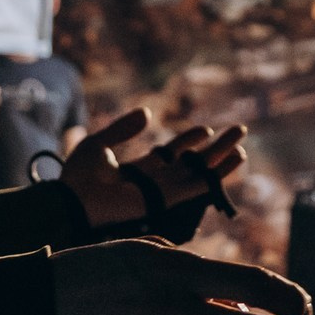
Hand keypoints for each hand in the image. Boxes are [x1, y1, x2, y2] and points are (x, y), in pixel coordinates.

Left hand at [61, 109, 248, 231]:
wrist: (73, 201)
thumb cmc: (78, 177)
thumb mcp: (99, 144)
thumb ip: (123, 128)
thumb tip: (147, 113)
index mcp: (138, 172)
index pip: (170, 156)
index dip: (188, 142)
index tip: (205, 129)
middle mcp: (154, 183)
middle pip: (190, 164)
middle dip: (213, 150)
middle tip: (235, 133)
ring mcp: (162, 192)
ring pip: (199, 174)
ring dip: (221, 160)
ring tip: (241, 146)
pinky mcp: (166, 198)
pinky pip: (197, 185)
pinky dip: (216, 173)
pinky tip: (233, 160)